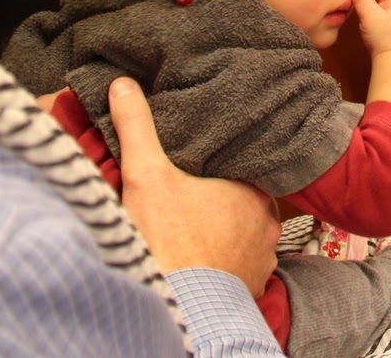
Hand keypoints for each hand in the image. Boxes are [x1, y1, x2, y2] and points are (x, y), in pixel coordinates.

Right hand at [109, 77, 279, 293]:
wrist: (178, 305)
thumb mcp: (145, 174)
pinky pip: (243, 270)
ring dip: (227, 238)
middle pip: (246, 204)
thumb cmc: (166, 239)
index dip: (225, 168)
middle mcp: (267, 225)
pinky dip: (227, 266)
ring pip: (247, 238)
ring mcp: (262, 259)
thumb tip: (123, 85)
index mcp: (252, 191)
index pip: (246, 169)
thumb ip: (136, 127)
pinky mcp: (251, 289)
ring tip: (198, 234)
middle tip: (195, 203)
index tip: (206, 170)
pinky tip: (205, 263)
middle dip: (224, 205)